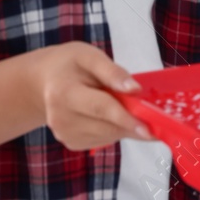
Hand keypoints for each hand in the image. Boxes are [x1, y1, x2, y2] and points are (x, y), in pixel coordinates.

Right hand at [30, 41, 152, 150]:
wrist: (44, 82)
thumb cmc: (70, 65)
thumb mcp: (89, 56)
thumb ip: (112, 72)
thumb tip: (135, 90)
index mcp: (63, 93)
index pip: (101, 108)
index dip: (127, 118)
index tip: (150, 129)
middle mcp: (61, 119)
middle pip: (107, 125)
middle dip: (133, 123)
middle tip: (155, 118)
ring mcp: (65, 135)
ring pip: (109, 135)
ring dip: (124, 125)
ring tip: (124, 105)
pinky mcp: (72, 143)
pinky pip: (104, 139)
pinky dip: (114, 128)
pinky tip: (110, 114)